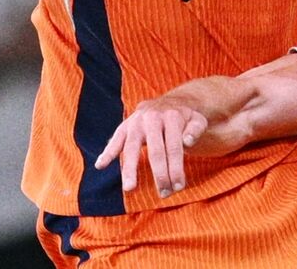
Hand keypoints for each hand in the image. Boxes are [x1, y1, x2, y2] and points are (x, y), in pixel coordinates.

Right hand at [95, 96, 209, 196]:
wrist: (167, 103)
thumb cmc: (184, 119)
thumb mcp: (197, 120)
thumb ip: (195, 130)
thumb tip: (187, 142)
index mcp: (172, 117)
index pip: (174, 147)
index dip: (176, 168)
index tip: (178, 187)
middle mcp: (152, 118)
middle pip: (155, 150)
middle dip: (160, 174)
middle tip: (164, 193)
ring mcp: (136, 122)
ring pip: (131, 147)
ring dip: (130, 169)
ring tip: (129, 188)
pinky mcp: (124, 126)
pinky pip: (115, 140)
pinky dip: (107, 152)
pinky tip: (100, 165)